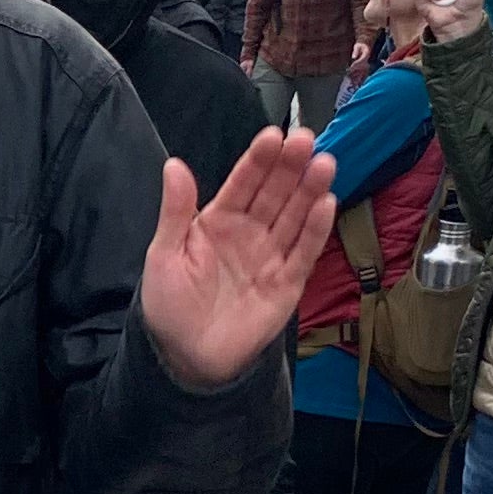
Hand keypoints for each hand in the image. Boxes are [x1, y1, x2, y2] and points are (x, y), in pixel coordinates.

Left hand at [139, 125, 338, 391]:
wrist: (185, 358)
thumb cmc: (170, 305)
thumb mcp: (165, 255)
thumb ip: (176, 211)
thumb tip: (174, 164)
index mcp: (218, 221)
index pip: (243, 183)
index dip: (258, 160)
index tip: (273, 135)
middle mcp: (250, 232)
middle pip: (275, 193)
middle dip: (290, 166)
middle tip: (304, 139)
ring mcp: (272, 255)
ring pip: (296, 216)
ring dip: (310, 190)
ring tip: (323, 162)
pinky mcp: (288, 283)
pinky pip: (305, 252)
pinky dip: (317, 229)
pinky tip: (327, 203)